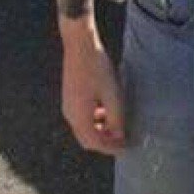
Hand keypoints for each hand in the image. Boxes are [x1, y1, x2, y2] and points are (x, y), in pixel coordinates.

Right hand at [61, 22, 126, 154]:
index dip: (111, 148)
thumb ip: (116, 119)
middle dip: (105, 142)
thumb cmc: (97, 68)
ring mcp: (68, 105)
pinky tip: (107, 110)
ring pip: (84, 128)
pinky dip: (94, 120)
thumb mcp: (113, 95)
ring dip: (100, 130)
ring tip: (118, 125)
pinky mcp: (69, 97)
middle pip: (87, 139)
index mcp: (79, 117)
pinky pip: (81, 117)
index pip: (95, 143)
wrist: (80, 45)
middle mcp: (70, 114)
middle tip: (122, 140)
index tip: (126, 148)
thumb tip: (119, 135)